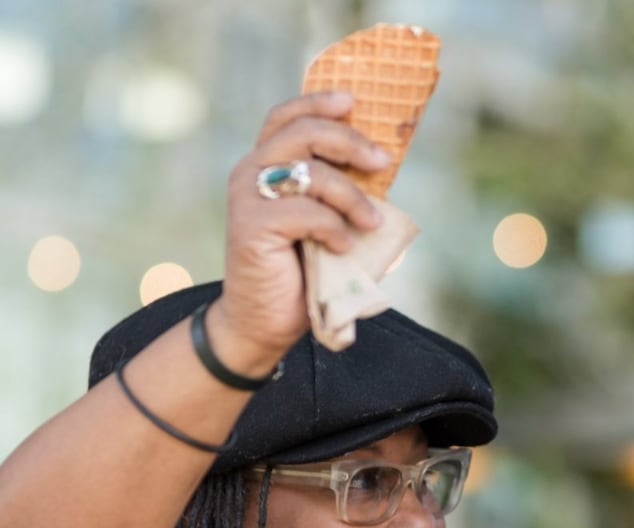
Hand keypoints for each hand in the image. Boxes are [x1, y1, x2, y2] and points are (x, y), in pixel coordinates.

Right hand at [214, 91, 392, 374]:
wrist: (267, 319)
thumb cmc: (303, 270)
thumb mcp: (328, 221)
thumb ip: (343, 191)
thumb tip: (385, 165)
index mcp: (267, 164)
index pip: (287, 117)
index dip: (318, 102)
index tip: (353, 100)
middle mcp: (251, 172)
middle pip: (302, 132)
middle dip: (349, 142)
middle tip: (383, 161)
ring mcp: (248, 198)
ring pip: (311, 173)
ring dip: (352, 196)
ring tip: (371, 223)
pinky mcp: (251, 226)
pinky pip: (306, 212)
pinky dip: (333, 227)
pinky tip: (342, 246)